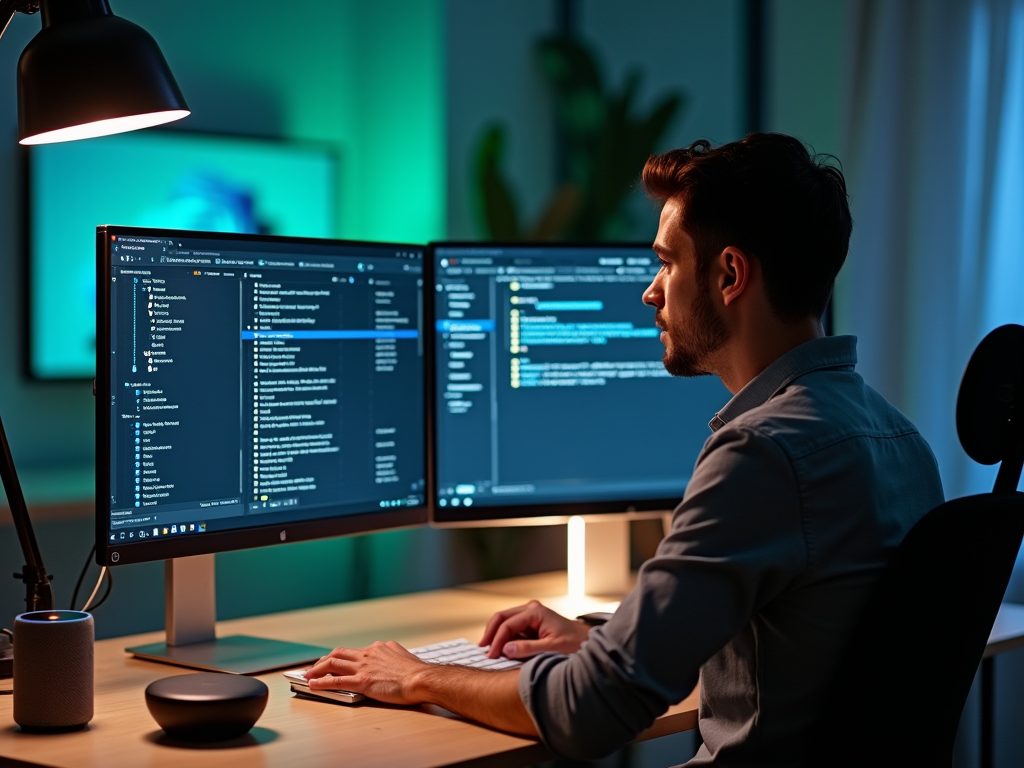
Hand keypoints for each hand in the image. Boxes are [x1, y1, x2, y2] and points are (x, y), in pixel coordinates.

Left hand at [304, 640, 428, 704]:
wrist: (421, 679)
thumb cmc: (416, 672)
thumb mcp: (403, 656)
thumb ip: (393, 653)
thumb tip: (391, 651)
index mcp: (378, 648)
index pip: (354, 651)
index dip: (342, 657)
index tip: (335, 662)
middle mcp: (368, 654)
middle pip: (339, 653)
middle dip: (324, 660)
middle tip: (315, 667)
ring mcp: (363, 667)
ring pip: (333, 664)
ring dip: (317, 669)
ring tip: (308, 675)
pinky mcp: (362, 681)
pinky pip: (336, 681)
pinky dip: (321, 682)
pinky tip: (313, 685)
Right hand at [480, 600, 590, 659]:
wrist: (587, 642)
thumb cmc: (574, 644)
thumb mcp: (552, 648)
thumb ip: (528, 648)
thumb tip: (505, 649)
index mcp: (535, 612)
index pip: (507, 624)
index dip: (497, 640)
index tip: (491, 656)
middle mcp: (530, 609)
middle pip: (501, 617)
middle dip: (491, 634)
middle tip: (483, 651)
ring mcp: (530, 615)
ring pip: (505, 622)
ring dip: (496, 636)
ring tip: (490, 651)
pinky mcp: (530, 623)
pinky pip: (512, 628)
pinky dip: (505, 638)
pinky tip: (500, 649)